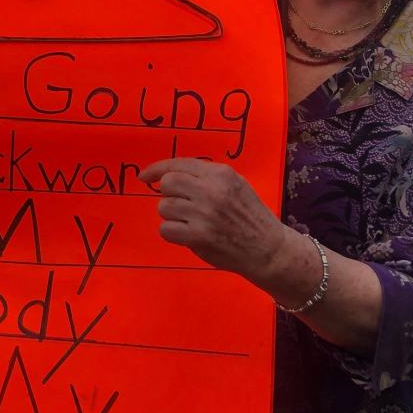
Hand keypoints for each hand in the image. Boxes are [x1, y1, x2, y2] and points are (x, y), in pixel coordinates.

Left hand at [139, 158, 288, 279]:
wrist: (267, 248)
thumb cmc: (250, 216)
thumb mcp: (236, 185)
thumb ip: (207, 177)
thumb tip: (169, 175)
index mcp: (220, 173)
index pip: (179, 164)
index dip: (156, 169)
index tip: (144, 176)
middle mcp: (211, 190)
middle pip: (168, 183)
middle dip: (168, 194)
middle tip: (180, 205)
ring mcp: (204, 213)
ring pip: (164, 207)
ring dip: (172, 215)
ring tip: (190, 222)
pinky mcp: (198, 236)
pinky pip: (166, 229)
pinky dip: (173, 233)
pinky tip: (188, 235)